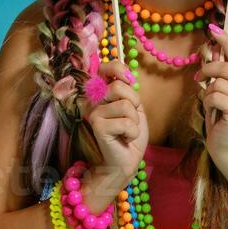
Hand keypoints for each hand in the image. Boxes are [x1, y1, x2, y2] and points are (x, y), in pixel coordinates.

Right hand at [82, 59, 146, 184]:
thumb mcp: (134, 107)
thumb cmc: (129, 134)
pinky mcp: (97, 126)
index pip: (107, 67)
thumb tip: (127, 76)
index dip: (120, 69)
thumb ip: (128, 90)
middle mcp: (93, 101)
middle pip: (118, 86)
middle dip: (134, 102)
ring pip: (125, 106)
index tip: (129, 82)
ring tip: (127, 131)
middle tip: (131, 118)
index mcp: (101, 93)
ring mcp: (93, 113)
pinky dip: (132, 133)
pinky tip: (125, 139)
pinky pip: (126, 122)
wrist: (125, 161)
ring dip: (134, 122)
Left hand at [197, 23, 227, 159]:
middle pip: (227, 67)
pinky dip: (209, 102)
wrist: (227, 146)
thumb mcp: (222, 89)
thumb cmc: (223, 116)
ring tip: (212, 102)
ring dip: (208, 91)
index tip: (213, 29)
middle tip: (199, 78)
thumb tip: (209, 46)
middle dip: (208, 70)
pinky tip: (214, 111)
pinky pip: (216, 95)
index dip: (225, 41)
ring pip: (219, 82)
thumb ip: (220, 70)